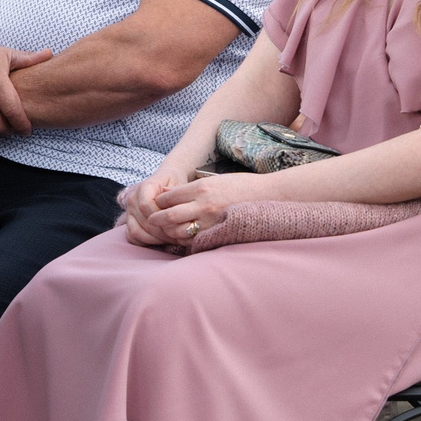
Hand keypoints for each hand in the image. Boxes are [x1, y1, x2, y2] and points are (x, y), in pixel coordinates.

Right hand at [119, 170, 186, 246]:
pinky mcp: (129, 221)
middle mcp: (133, 199)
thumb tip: (174, 210)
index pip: (146, 206)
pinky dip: (145, 242)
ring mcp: (129, 211)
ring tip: (172, 239)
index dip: (161, 217)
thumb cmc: (176, 183)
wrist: (168, 179)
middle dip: (162, 232)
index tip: (176, 222)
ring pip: (136, 232)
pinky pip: (132, 237)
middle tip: (179, 237)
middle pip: (143, 222)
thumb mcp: (180, 185)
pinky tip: (161, 240)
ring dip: (155, 239)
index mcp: (144, 187)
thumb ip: (176, 197)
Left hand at [145, 170, 266, 246]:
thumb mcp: (216, 180)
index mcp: (202, 187)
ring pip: (178, 231)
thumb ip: (194, 189)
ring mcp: (211, 221)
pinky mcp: (218, 232)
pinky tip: (182, 238)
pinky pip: (194, 240)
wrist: (269, 196)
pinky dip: (184, 240)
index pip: (169, 197)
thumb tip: (171, 196)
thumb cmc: (241, 186)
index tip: (155, 204)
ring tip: (164, 231)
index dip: (158, 202)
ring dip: (168, 232)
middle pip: (168, 215)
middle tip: (151, 221)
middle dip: (156, 219)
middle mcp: (204, 204)